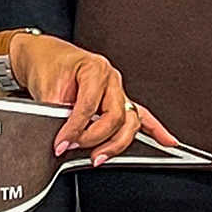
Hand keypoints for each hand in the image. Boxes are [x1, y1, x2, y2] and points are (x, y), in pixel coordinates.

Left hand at [12, 33, 176, 164]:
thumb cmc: (48, 65)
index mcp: (94, 69)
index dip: (74, 129)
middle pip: (115, 116)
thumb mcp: (45, 88)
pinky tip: (167, 141)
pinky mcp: (119, 99)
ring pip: (130, 121)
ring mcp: (118, 89)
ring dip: (116, 143)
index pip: (89, 106)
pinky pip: (141, 116)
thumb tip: (64, 137)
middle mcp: (110, 78)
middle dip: (95, 138)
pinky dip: (155, 130)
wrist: (44, 56)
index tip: (62, 143)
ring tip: (99, 156)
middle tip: (74, 147)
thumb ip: (56, 113)